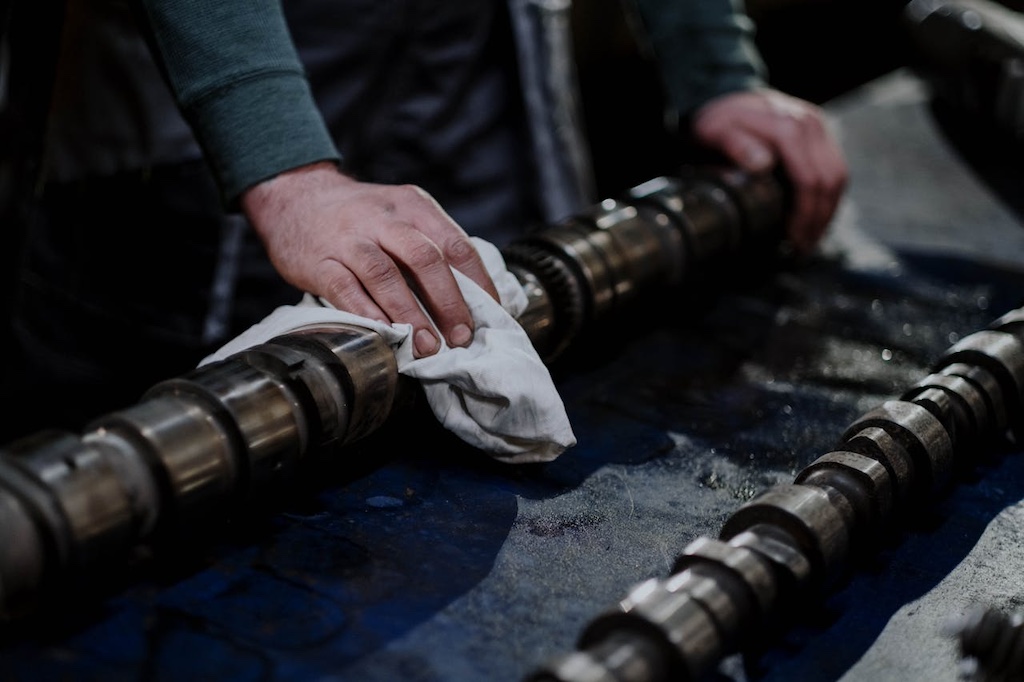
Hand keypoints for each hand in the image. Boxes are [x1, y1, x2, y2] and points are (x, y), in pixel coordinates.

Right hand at [240, 162, 500, 357]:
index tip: (491, 316)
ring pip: (386, 276)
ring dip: (411, 315)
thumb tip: (472, 299)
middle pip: (426, 259)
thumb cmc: (359, 218)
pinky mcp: (320, 261)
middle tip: (461, 337)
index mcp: (413, 206)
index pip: (456, 245)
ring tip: (428, 347)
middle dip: (449, 303)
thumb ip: (431, 248)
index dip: (478, 284)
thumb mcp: (400, 216)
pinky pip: (346, 290)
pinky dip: (369, 315)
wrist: (294, 196)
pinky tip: (386, 335)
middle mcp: (383, 218)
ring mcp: (349, 239)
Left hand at [690, 88, 847, 254]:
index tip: (793, 241)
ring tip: (809, 239)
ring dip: (828, 211)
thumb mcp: (714, 133)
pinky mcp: (818, 132)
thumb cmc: (715, 121)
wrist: (722, 94)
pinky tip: (813, 216)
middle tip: (803, 248)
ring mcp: (817, 126)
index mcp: (788, 127)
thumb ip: (736, 146)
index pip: (810, 180)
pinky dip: (827, 196)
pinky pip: (834, 167)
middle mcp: (809, 124)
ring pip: (838, 175)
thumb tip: (763, 165)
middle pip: (831, 180)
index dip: (805, 216)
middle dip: (820, 220)